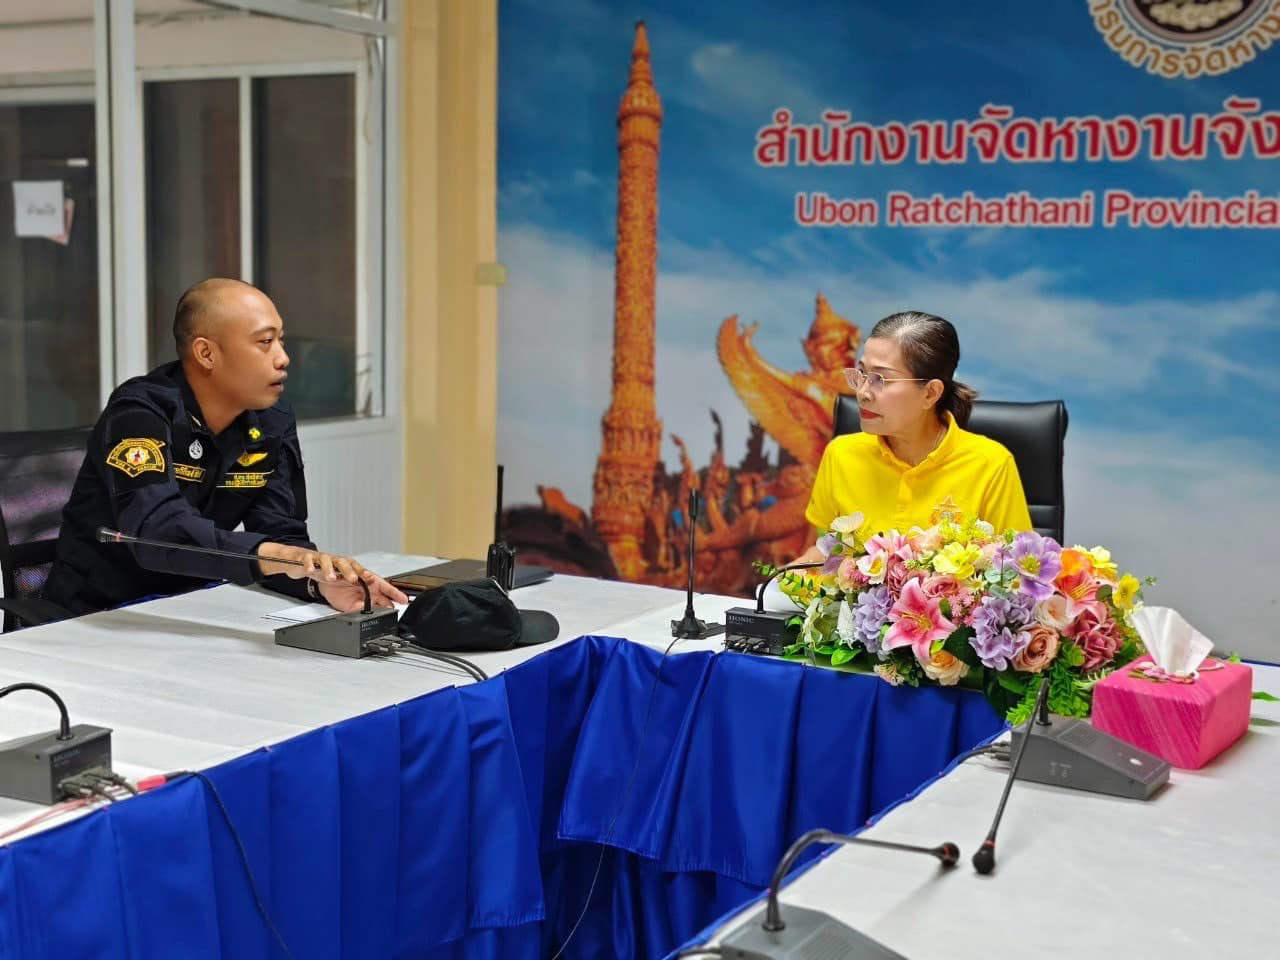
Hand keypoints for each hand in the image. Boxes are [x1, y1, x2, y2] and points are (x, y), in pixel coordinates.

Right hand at [255, 543, 407, 608]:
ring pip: (338, 562)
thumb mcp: (349, 600)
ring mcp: (331, 562)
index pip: (377, 582)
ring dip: (339, 569)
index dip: (390, 590)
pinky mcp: (315, 560)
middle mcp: (347, 566)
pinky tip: (312, 570)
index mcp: (359, 577)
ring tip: (336, 577)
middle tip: (367, 578)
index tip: (402, 599)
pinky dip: (312, 565)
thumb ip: (361, 605)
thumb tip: (372, 611)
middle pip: (358, 567)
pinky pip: (314, 560)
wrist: (310, 570)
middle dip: (362, 573)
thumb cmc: (332, 583)